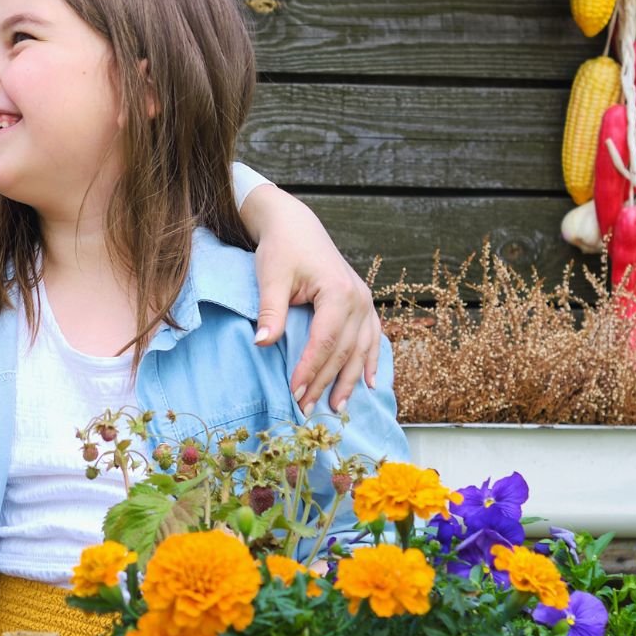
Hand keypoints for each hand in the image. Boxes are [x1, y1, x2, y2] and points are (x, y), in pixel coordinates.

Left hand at [248, 198, 380, 414]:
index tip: (294, 392)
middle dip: (325, 382)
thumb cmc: (282, 250)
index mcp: (339, 293)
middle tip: (306, 409)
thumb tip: (263, 344)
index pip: (325, 341)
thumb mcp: (271, 278)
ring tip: (336, 408)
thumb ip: (271, 311)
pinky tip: (370, 383)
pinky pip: (372, 339)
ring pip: (361, 350)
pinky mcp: (362, 305)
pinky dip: (371, 362)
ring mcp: (365, 302)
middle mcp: (359, 300)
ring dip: (349, 380)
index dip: (310, 369)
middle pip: (343, 351)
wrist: (296, 227)